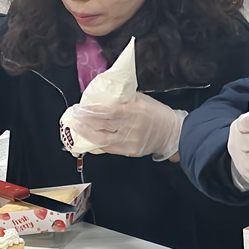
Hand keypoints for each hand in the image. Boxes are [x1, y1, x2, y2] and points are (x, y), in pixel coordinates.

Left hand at [70, 93, 186, 159]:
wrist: (172, 133)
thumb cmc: (157, 114)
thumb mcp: (142, 100)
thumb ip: (124, 99)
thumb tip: (104, 98)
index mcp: (135, 110)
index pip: (110, 111)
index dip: (93, 110)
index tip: (82, 107)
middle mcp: (132, 126)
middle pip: (103, 125)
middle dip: (86, 121)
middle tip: (75, 117)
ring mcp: (130, 140)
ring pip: (103, 139)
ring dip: (88, 134)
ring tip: (78, 128)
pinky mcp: (130, 151)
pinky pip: (109, 148)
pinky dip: (97, 144)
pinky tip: (89, 140)